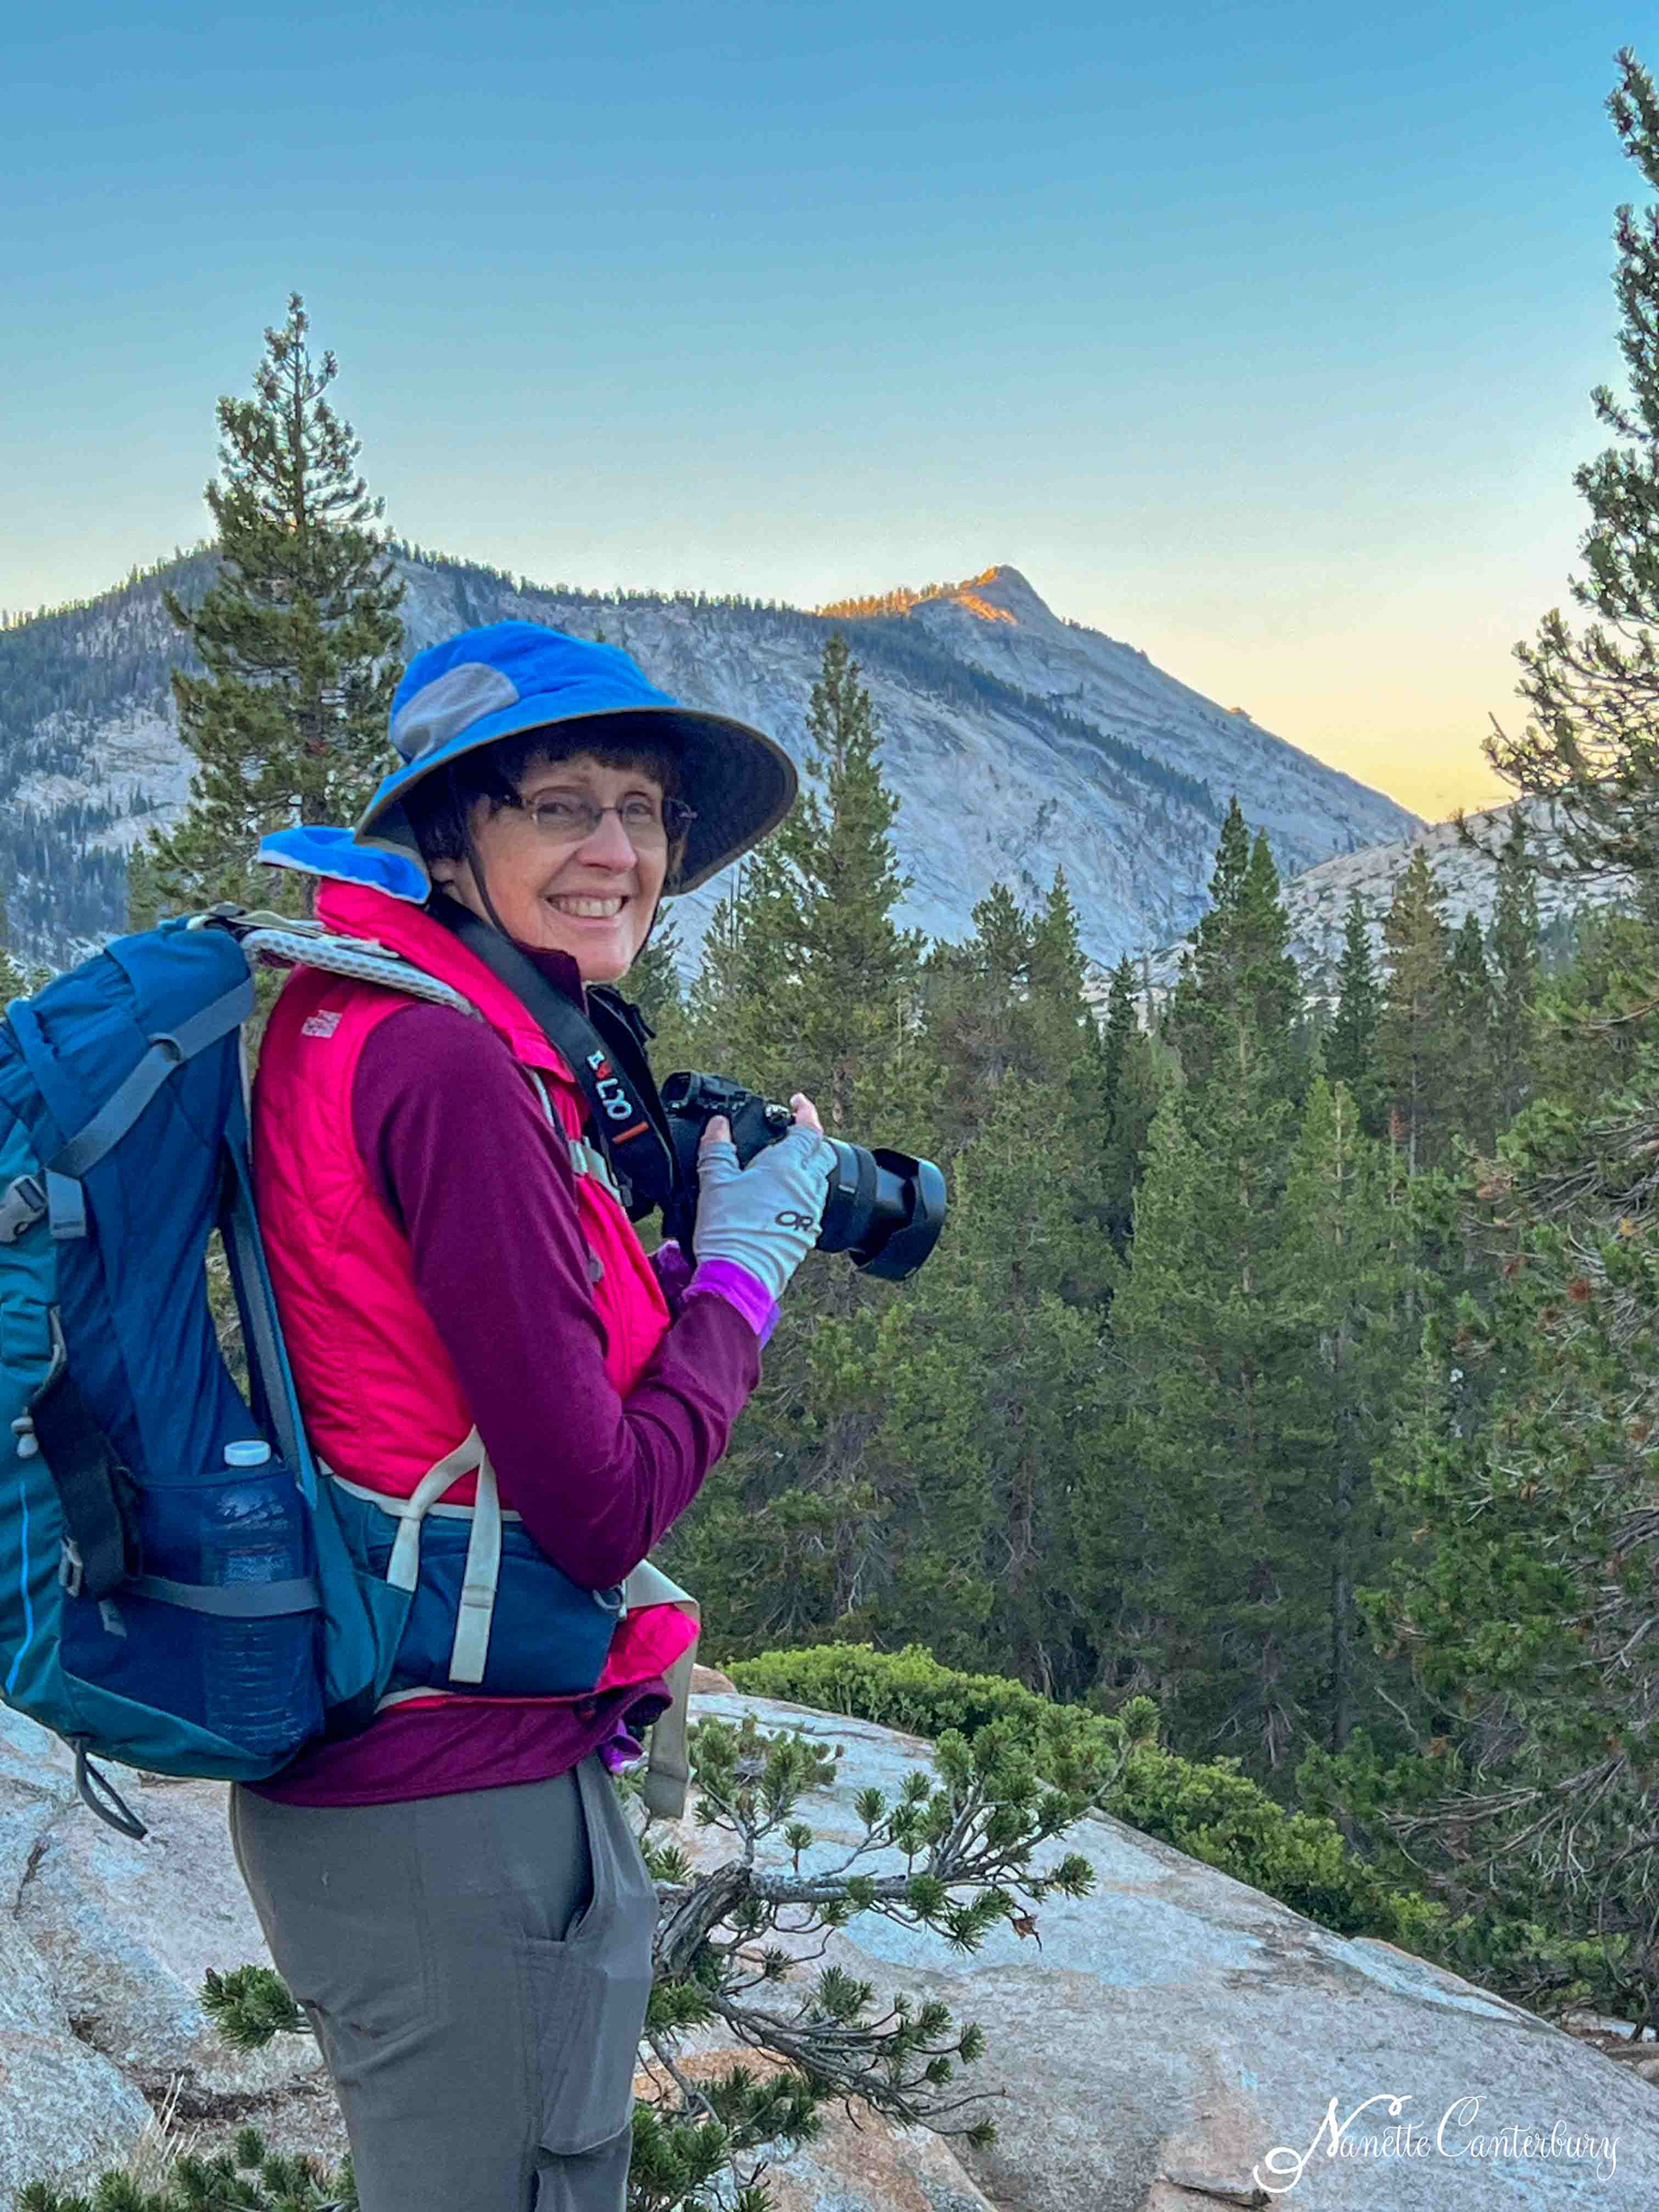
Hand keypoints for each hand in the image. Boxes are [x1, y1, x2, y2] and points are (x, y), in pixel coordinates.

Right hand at [692, 1093, 835, 1300]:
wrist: (739, 1276)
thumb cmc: (729, 1231)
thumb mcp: (714, 1182)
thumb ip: (717, 1149)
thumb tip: (717, 1126)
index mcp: (787, 1165)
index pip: (809, 1129)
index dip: (805, 1111)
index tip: (797, 1103)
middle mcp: (806, 1185)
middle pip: (821, 1153)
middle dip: (810, 1139)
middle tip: (793, 1133)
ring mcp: (810, 1211)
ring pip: (818, 1179)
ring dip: (805, 1167)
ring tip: (781, 1167)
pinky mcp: (806, 1232)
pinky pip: (811, 1205)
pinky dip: (800, 1194)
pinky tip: (779, 1200)